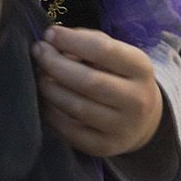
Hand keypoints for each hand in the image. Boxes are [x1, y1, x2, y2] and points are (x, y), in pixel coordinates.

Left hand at [34, 25, 162, 156]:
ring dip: (50, 88)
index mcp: (141, 68)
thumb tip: (53, 40)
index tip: (49, 33)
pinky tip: (45, 99)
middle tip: (38, 52)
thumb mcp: (116, 53)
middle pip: (89, 81)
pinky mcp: (105, 147)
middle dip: (56, 64)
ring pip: (77, 107)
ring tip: (40, 75)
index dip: (72, 40)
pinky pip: (70, 131)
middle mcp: (137, 100)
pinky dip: (52, 112)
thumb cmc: (119, 75)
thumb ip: (88, 42)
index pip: (104, 50)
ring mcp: (122, 127)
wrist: (142, 119)